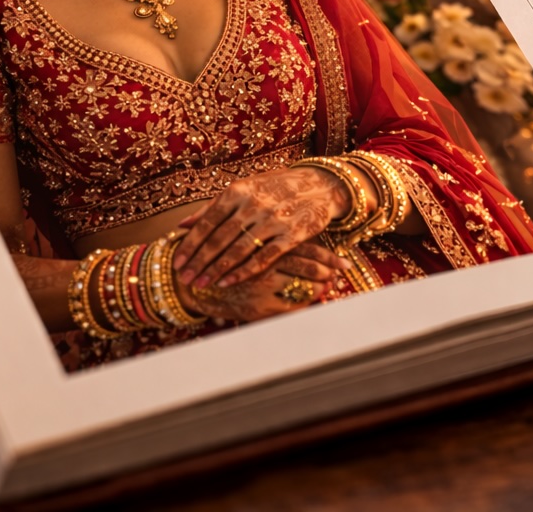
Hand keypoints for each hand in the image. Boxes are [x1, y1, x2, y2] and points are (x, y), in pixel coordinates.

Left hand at [174, 165, 350, 289]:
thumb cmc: (276, 187)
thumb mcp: (244, 188)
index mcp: (239, 191)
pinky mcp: (292, 235)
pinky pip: (263, 258)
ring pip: (239, 250)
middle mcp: (254, 204)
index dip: (190, 243)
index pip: (208, 221)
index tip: (177, 262)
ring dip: (217, 269)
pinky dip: (243, 272)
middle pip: (220, 238)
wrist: (320, 186)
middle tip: (184, 279)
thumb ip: (213, 207)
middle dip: (199, 261)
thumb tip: (182, 225)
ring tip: (201, 284)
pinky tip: (227, 282)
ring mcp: (273, 220)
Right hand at [181, 241, 347, 322]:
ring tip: (332, 285)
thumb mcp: (233, 235)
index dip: (325, 255)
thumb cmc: (215, 256)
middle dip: (326, 270)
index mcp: (261, 239)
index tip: (342, 262)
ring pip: (300, 285)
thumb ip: (260, 229)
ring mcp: (261, 286)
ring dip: (319, 286)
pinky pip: (290, 307)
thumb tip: (296, 225)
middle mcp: (262, 262)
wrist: (189, 284)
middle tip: (342, 272)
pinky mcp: (258, 307)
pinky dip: (305, 304)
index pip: (302, 245)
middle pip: (305, 263)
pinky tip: (314, 300)